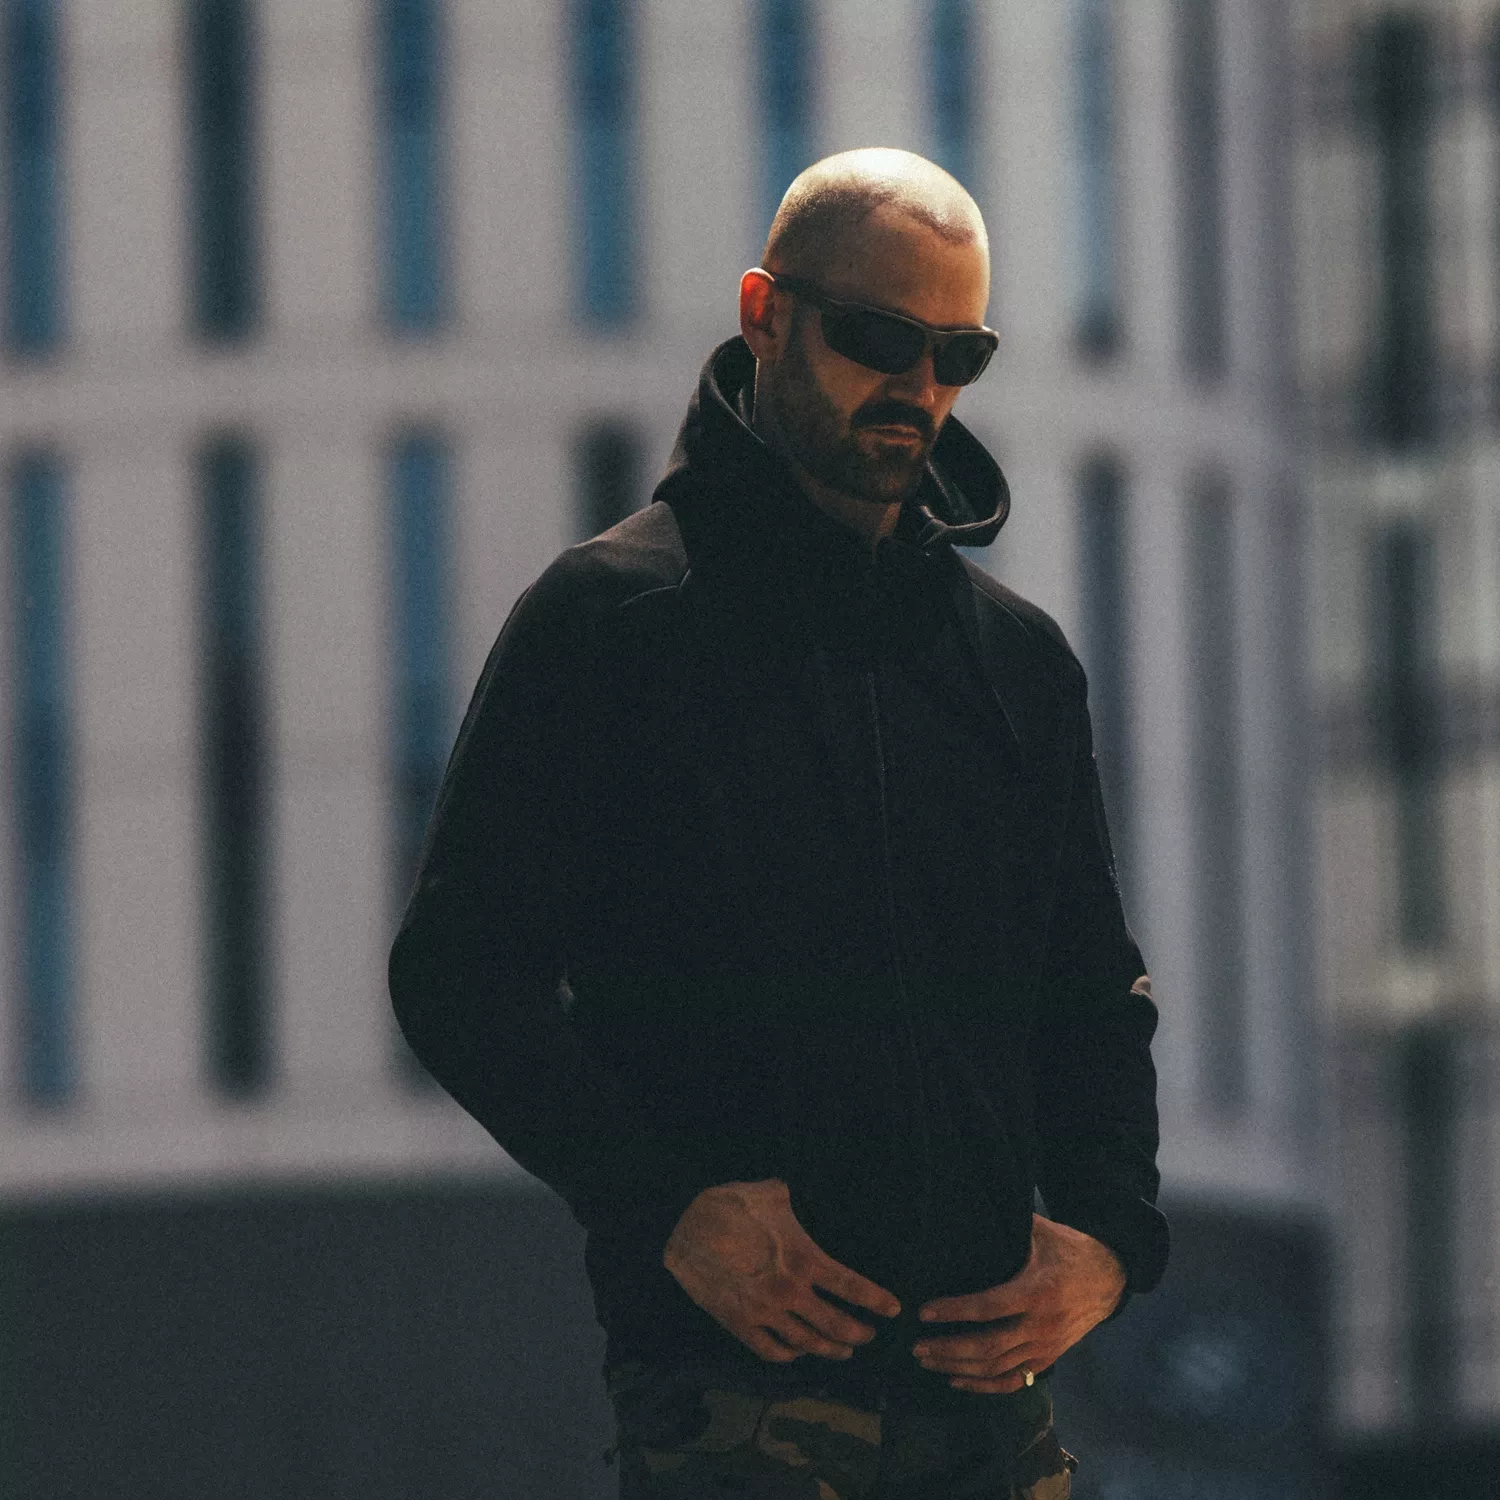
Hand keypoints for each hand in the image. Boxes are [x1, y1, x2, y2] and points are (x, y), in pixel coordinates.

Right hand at [663, 1178, 901, 1363]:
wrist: (686, 1229)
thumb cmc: (732, 1205)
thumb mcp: (771, 1193)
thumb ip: (793, 1199)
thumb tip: (796, 1194)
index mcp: (804, 1258)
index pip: (851, 1287)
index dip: (876, 1301)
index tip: (894, 1310)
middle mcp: (790, 1292)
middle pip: (836, 1326)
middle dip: (859, 1334)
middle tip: (870, 1336)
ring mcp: (765, 1312)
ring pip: (808, 1344)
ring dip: (831, 1350)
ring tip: (844, 1351)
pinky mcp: (741, 1324)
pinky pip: (772, 1352)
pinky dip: (791, 1356)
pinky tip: (798, 1352)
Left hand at [910, 1213, 1125, 1393]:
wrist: (1110, 1278)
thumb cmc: (1069, 1250)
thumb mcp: (1041, 1232)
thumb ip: (1008, 1226)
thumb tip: (968, 1208)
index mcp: (1036, 1290)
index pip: (988, 1307)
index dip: (955, 1311)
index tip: (924, 1312)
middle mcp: (1040, 1325)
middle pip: (989, 1347)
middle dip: (949, 1348)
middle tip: (916, 1346)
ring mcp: (1045, 1347)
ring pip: (997, 1368)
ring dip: (959, 1367)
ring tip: (927, 1360)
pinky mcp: (1048, 1359)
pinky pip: (1014, 1381)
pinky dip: (984, 1386)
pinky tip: (957, 1380)